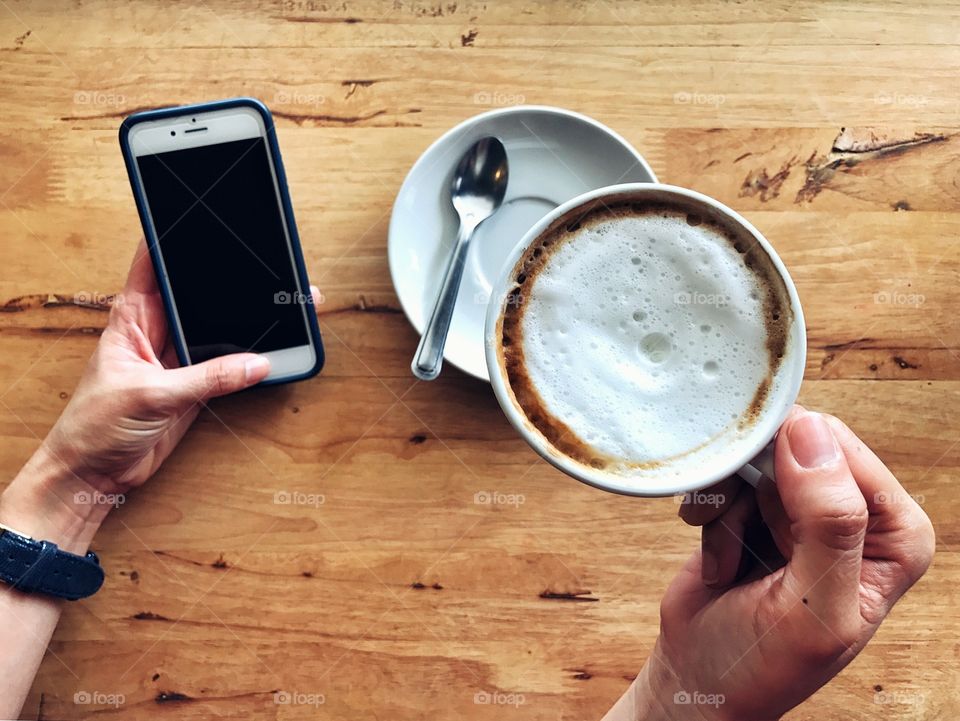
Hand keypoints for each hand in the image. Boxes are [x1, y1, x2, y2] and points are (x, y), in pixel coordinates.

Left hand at [0, 240, 320, 550]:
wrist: (93, 473)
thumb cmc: (94, 427)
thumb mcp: (151, 395)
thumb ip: (207, 378)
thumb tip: (255, 364)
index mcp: (132, 317)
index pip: (155, 263)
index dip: (177, 238)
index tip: (207, 216)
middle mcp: (157, 331)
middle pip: (200, 294)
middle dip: (231, 280)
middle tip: (268, 265)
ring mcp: (179, 358)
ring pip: (220, 329)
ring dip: (247, 322)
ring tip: (282, 307)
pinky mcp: (195, 385)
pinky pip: (229, 365)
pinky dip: (251, 361)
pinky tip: (273, 351)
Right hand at [623, 407, 934, 720]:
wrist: (701, 680)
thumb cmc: (763, 662)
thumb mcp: (811, 605)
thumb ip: (827, 522)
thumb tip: (811, 432)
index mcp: (895, 536)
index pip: (844, 454)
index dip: (794, 472)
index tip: (767, 517)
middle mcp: (857, 516)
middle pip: (796, 445)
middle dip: (756, 489)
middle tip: (746, 542)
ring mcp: (804, 510)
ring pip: (755, 458)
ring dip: (727, 505)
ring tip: (730, 560)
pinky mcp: (758, 510)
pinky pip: (728, 476)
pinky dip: (711, 512)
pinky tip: (718, 558)